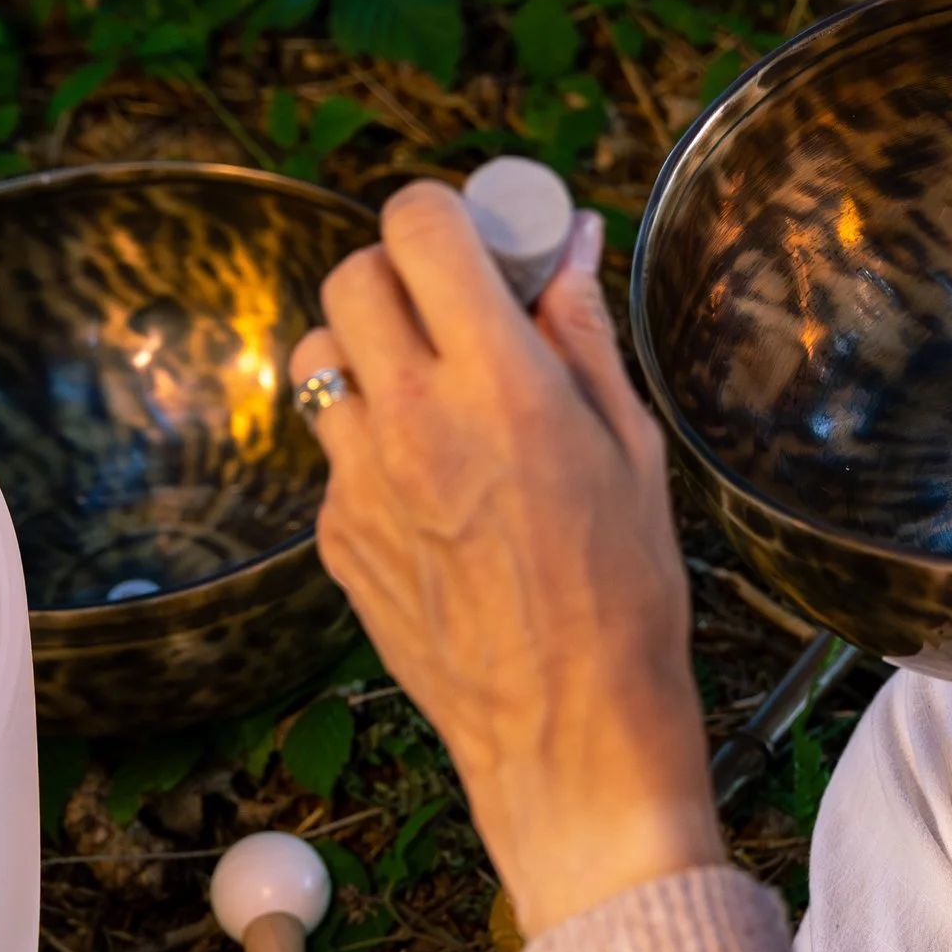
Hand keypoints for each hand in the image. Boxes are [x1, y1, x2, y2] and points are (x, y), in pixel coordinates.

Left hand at [290, 183, 721, 937]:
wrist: (569, 736)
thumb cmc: (623, 596)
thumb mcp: (632, 449)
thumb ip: (583, 337)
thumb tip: (568, 251)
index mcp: (499, 386)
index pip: (420, 227)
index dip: (447, 215)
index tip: (483, 239)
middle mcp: (413, 422)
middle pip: (352, 275)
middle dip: (402, 274)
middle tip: (456, 311)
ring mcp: (359, 483)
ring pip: (319, 357)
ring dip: (368, 351)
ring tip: (433, 394)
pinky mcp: (336, 537)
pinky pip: (332, 449)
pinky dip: (372, 442)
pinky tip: (437, 488)